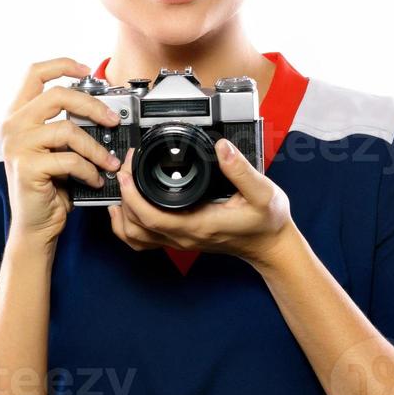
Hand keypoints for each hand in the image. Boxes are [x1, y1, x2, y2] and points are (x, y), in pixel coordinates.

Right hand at [2, 57, 123, 246]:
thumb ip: (66, 126)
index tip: (87, 69)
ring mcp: (17, 145)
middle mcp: (13, 126)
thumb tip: (103, 112)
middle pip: (58, 95)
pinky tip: (95, 179)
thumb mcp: (55, 149)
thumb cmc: (48, 186)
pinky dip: (89, 170)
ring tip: (109, 162)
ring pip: (68, 130)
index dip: (62, 65)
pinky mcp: (26, 167)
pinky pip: (69, 159)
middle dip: (93, 106)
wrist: (35, 224)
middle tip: (113, 120)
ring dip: (96, 148)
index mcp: (18, 115)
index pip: (35, 73)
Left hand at [107, 137, 294, 268]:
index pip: (151, 216)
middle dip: (124, 196)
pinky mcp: (182, 240)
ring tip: (122, 187)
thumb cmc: (267, 223)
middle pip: (136, 227)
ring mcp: (181, 241)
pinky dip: (130, 226)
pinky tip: (129, 209)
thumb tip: (222, 148)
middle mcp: (184, 237)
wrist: (271, 246)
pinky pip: (146, 240)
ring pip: (136, 237)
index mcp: (198, 224)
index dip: (132, 193)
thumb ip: (241, 170)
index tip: (129, 169)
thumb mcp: (262, 192)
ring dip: (122, 214)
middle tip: (127, 168)